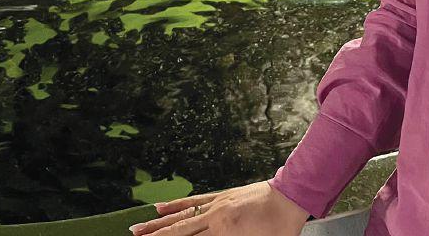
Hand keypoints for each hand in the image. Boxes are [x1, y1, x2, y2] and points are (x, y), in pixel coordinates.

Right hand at [128, 181, 309, 235]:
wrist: (291, 198)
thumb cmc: (279, 228)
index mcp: (224, 232)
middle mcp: (215, 217)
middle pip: (178, 230)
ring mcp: (217, 204)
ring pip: (181, 216)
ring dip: (157, 223)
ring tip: (137, 228)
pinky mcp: (222, 196)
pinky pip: (195, 201)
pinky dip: (176, 205)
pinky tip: (160, 207)